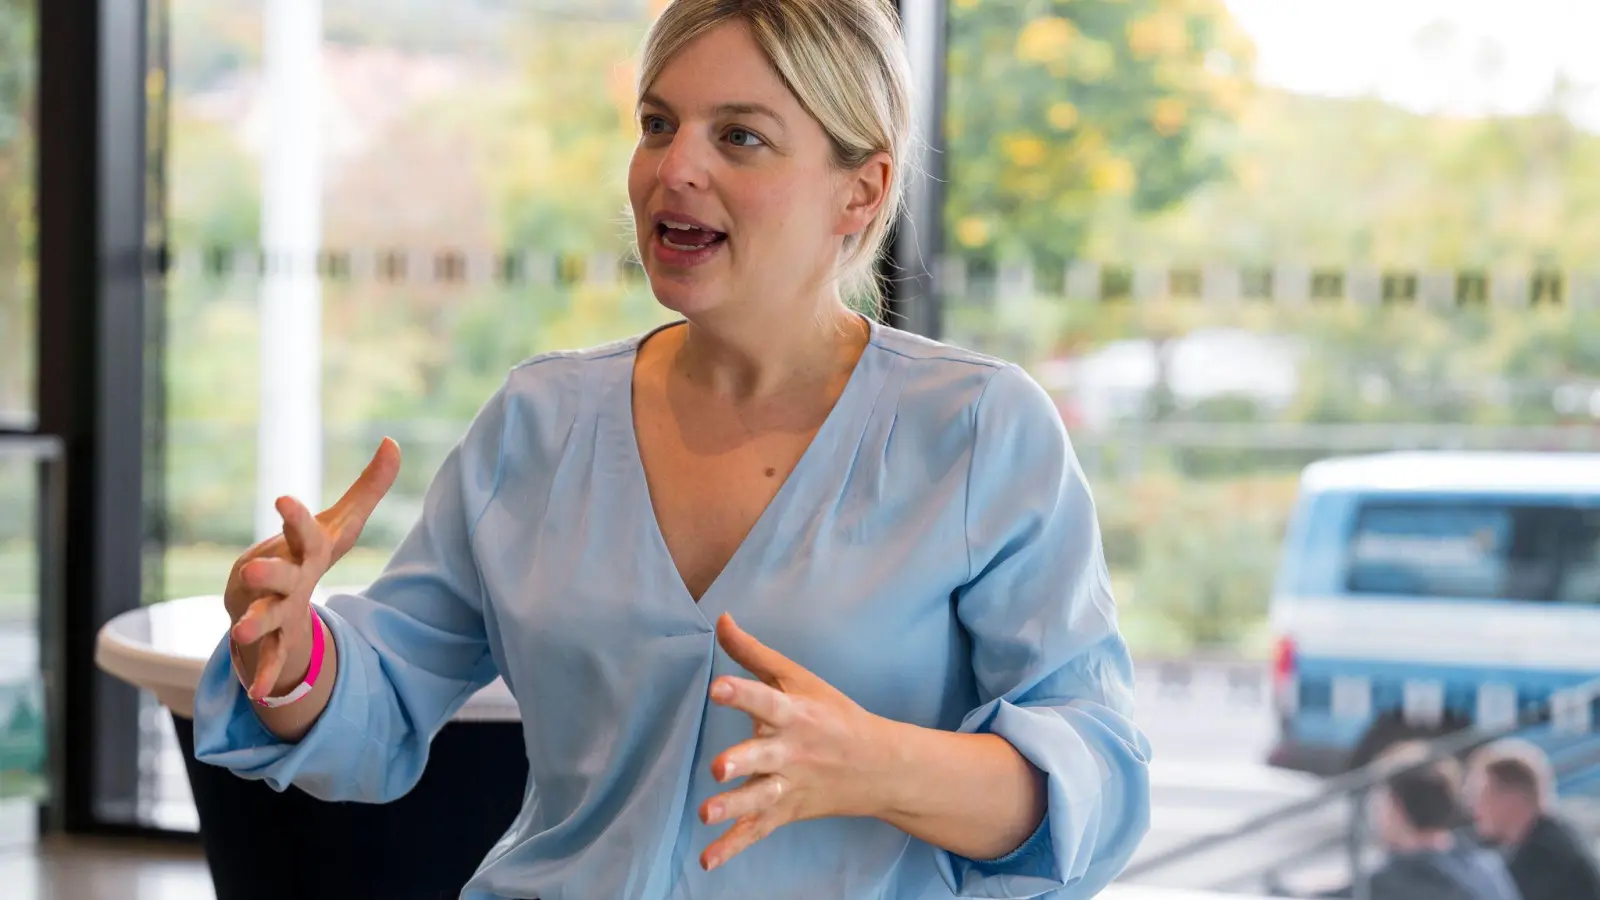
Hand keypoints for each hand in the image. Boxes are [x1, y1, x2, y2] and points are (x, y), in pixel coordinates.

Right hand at [225, 438, 400, 700]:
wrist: (265, 594)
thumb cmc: (309, 553)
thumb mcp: (343, 522)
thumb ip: (370, 485)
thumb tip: (393, 442)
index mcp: (303, 548)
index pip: (301, 530)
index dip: (295, 516)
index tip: (283, 500)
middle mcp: (282, 577)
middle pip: (276, 575)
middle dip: (266, 573)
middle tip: (253, 568)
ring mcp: (272, 608)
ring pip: (264, 616)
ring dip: (255, 624)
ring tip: (242, 633)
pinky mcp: (272, 638)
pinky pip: (271, 657)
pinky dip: (266, 672)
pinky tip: (261, 693)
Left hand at [698, 613, 898, 871]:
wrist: (880, 766)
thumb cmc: (833, 714)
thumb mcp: (798, 679)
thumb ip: (753, 653)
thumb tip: (720, 618)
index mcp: (795, 714)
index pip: (766, 700)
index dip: (741, 694)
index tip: (717, 687)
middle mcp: (792, 751)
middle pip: (764, 756)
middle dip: (741, 762)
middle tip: (717, 768)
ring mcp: (790, 785)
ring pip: (760, 797)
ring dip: (734, 807)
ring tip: (706, 813)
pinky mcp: (786, 810)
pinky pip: (758, 831)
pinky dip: (733, 847)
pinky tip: (707, 860)